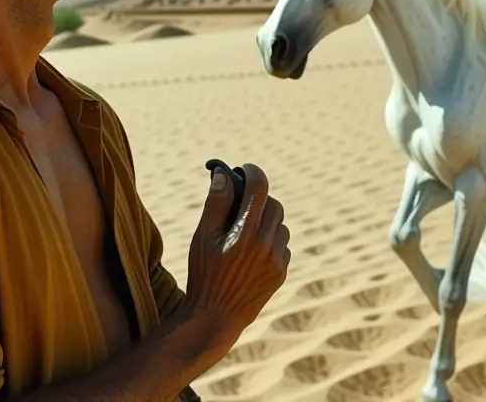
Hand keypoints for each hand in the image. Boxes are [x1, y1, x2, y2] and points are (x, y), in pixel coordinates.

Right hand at [183, 163, 290, 351]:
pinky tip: (251, 252)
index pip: (259, 188)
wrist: (216, 318)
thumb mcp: (203, 237)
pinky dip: (270, 240)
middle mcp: (266, 245)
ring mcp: (277, 260)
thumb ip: (216, 204)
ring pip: (280, 224)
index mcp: (245, 234)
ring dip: (265, 220)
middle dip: (258, 199)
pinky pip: (282, 244)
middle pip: (273, 204)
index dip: (252, 172)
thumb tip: (224, 174)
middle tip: (240, 203)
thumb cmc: (204, 275)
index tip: (244, 169)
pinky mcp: (281, 272)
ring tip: (243, 232)